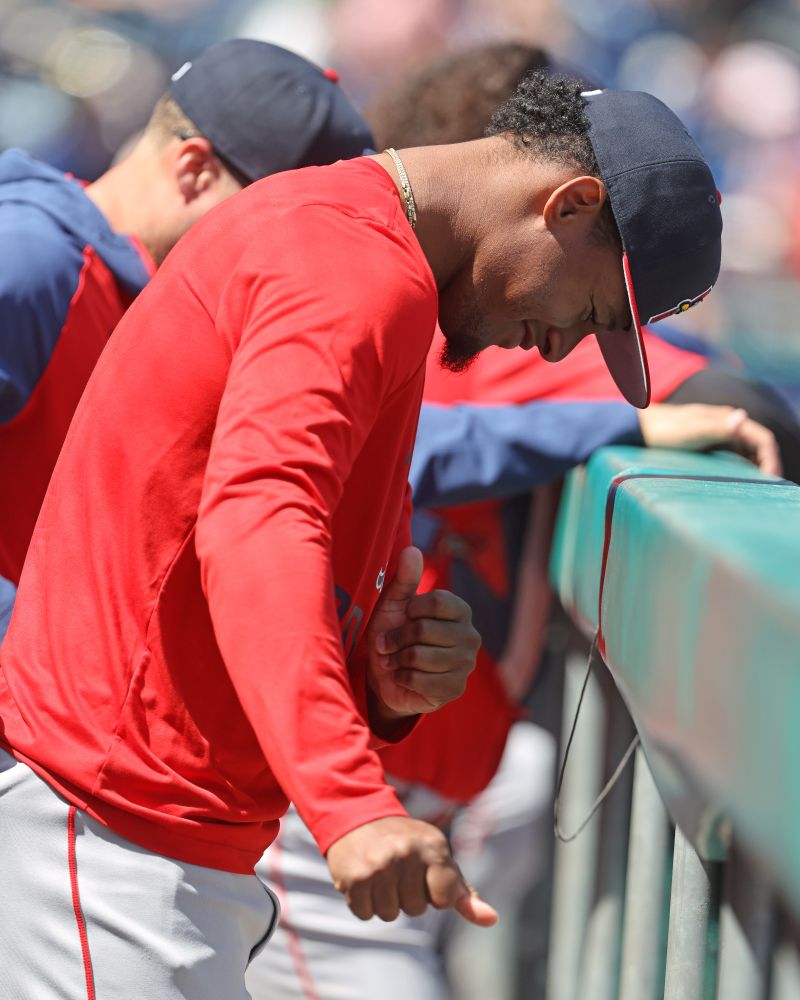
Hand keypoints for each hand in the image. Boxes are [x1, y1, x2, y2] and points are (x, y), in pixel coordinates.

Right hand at [326, 815, 497, 925]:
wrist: (357, 817)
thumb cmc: (406, 843)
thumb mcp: (437, 857)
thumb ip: (463, 892)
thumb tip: (492, 920)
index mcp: (433, 845)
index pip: (446, 899)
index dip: (435, 895)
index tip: (425, 875)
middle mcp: (407, 853)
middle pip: (416, 910)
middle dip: (407, 897)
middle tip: (397, 870)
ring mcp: (380, 866)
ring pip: (390, 914)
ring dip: (384, 901)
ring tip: (380, 873)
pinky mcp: (356, 878)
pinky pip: (367, 914)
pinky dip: (364, 903)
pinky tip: (364, 878)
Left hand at [366, 546, 480, 717]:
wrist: (388, 677)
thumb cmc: (393, 634)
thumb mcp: (394, 605)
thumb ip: (404, 579)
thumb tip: (411, 550)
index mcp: (460, 610)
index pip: (436, 601)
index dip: (411, 610)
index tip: (404, 616)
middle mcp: (470, 636)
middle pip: (423, 629)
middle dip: (397, 637)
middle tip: (388, 644)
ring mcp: (466, 664)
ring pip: (419, 656)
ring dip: (396, 659)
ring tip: (393, 660)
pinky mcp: (455, 689)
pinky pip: (420, 680)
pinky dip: (402, 678)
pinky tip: (402, 676)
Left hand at [639, 403, 781, 476]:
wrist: (639, 428)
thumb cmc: (663, 430)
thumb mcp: (691, 431)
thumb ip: (716, 427)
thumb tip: (742, 418)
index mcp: (727, 418)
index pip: (762, 438)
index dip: (772, 458)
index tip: (772, 479)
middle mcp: (727, 423)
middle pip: (758, 444)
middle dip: (768, 464)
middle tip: (769, 489)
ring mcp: (718, 432)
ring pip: (747, 450)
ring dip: (756, 466)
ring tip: (758, 488)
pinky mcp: (709, 442)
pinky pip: (734, 454)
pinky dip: (742, 466)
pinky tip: (740, 481)